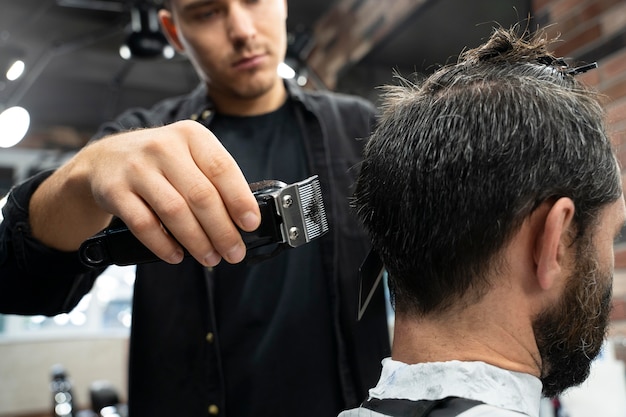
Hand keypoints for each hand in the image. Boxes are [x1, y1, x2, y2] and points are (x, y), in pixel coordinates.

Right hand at [30, 120, 260, 265]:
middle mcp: (164, 146)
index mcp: (191, 135)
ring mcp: (137, 167)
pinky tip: (177, 256)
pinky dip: (163, 245)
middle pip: (201, 195)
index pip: (222, 169)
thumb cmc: (160, 162)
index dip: (240, 200)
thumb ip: (214, 179)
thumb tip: (243, 218)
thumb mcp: (189, 155)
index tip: (251, 224)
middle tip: (234, 252)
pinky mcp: (115, 189)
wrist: (105, 159)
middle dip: (222, 230)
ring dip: (197, 241)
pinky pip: (144, 224)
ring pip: (174, 211)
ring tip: (210, 258)